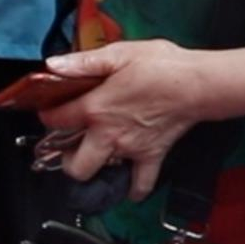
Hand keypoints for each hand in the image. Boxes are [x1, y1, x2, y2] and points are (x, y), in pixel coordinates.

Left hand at [34, 39, 216, 201]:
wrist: (197, 84)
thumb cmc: (160, 66)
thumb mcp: (118, 54)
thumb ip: (83, 62)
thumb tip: (52, 65)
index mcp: (95, 108)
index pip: (56, 120)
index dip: (47, 116)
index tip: (49, 111)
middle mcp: (108, 134)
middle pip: (74, 164)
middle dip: (65, 159)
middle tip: (68, 146)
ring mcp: (130, 149)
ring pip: (101, 174)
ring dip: (94, 170)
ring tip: (92, 157)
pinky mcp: (152, 156)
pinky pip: (141, 183)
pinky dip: (135, 189)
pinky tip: (129, 187)